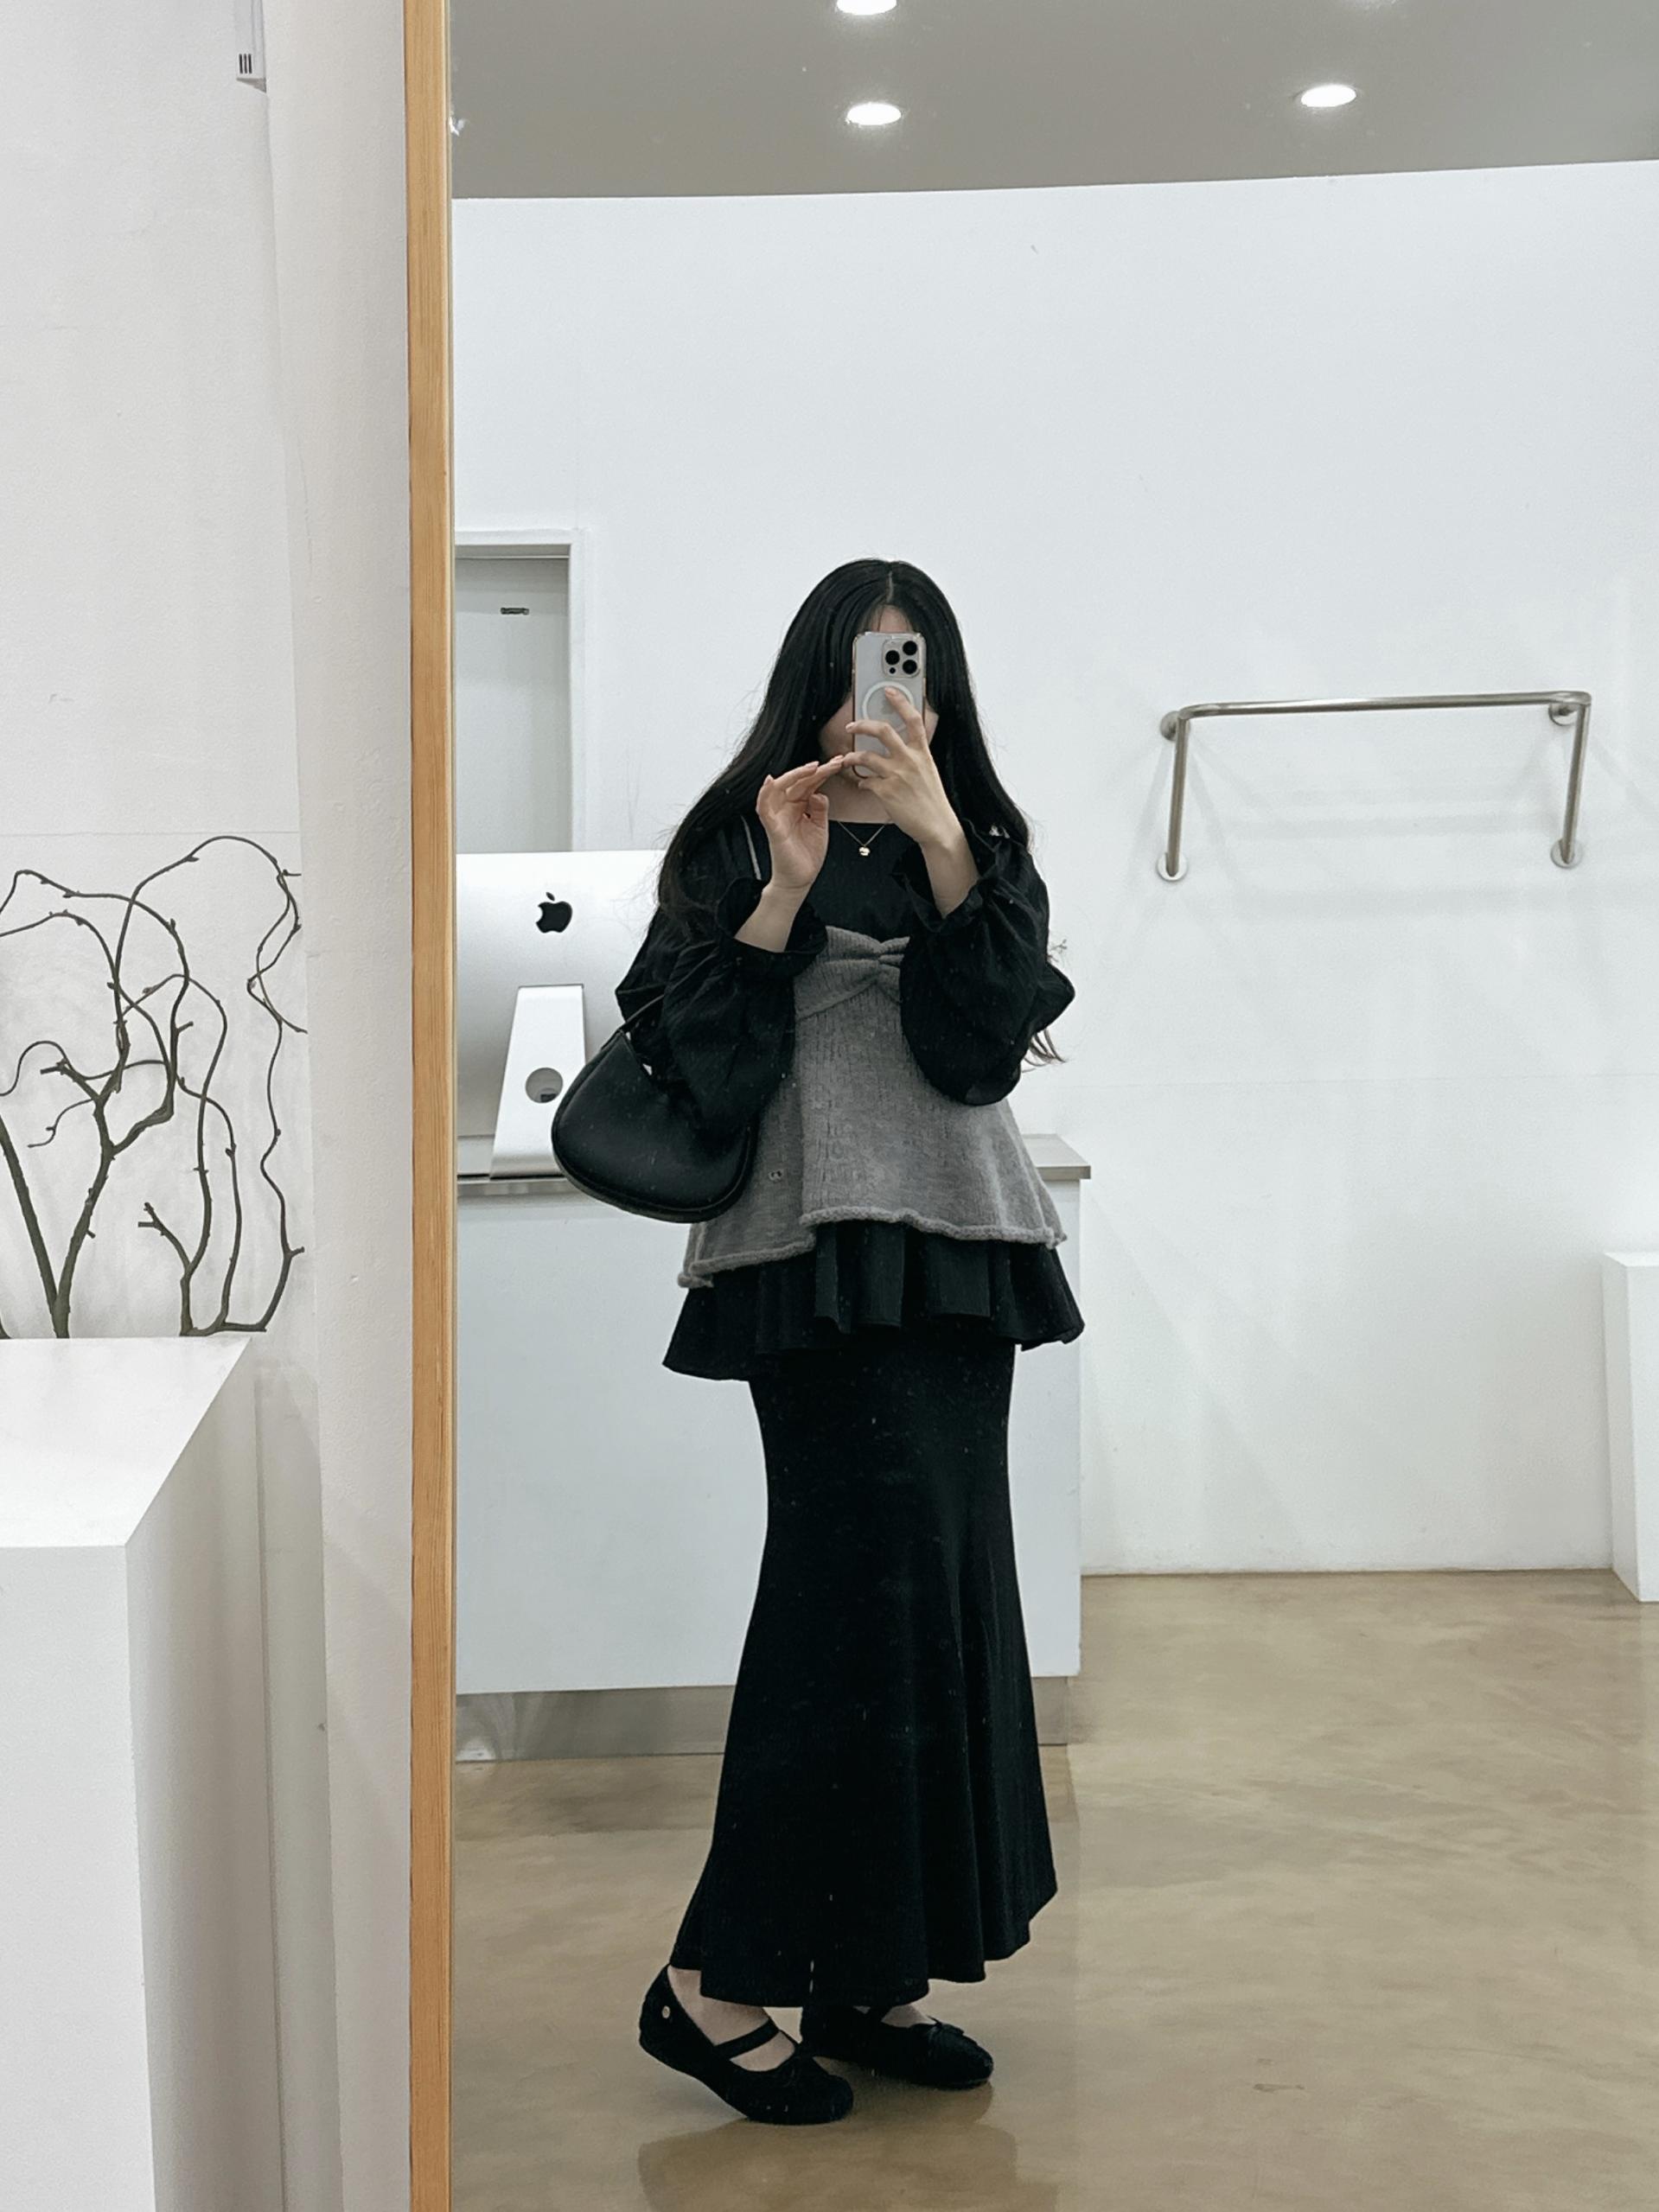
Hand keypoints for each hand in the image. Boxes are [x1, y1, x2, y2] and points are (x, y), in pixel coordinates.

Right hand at [753, 757, 857, 894]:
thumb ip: (820, 808)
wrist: (800, 880)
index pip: (809, 783)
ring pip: (779, 788)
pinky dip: (765, 794)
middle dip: (814, 770)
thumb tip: (819, 793)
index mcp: (798, 806)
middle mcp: (787, 808)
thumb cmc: (806, 855)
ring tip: (811, 767)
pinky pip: (764, 808)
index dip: (823, 772)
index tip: (839, 763)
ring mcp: (779, 817)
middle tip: (832, 762)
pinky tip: (771, 781)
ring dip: (794, 775)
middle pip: (798, 782)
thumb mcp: (820, 826)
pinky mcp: (773, 828)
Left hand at [842, 687, 961, 849]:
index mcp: (922, 753)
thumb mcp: (929, 772)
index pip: (913, 719)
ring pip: (866, 756)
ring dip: (852, 756)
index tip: (890, 691)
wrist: (937, 825)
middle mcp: (910, 760)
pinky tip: (863, 784)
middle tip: (852, 725)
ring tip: (847, 758)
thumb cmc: (932, 801)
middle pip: (883, 731)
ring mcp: (897, 775)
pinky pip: (866, 781)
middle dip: (863, 724)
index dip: (901, 702)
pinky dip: (861, 782)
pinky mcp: (886, 791)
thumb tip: (901, 750)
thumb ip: (915, 757)